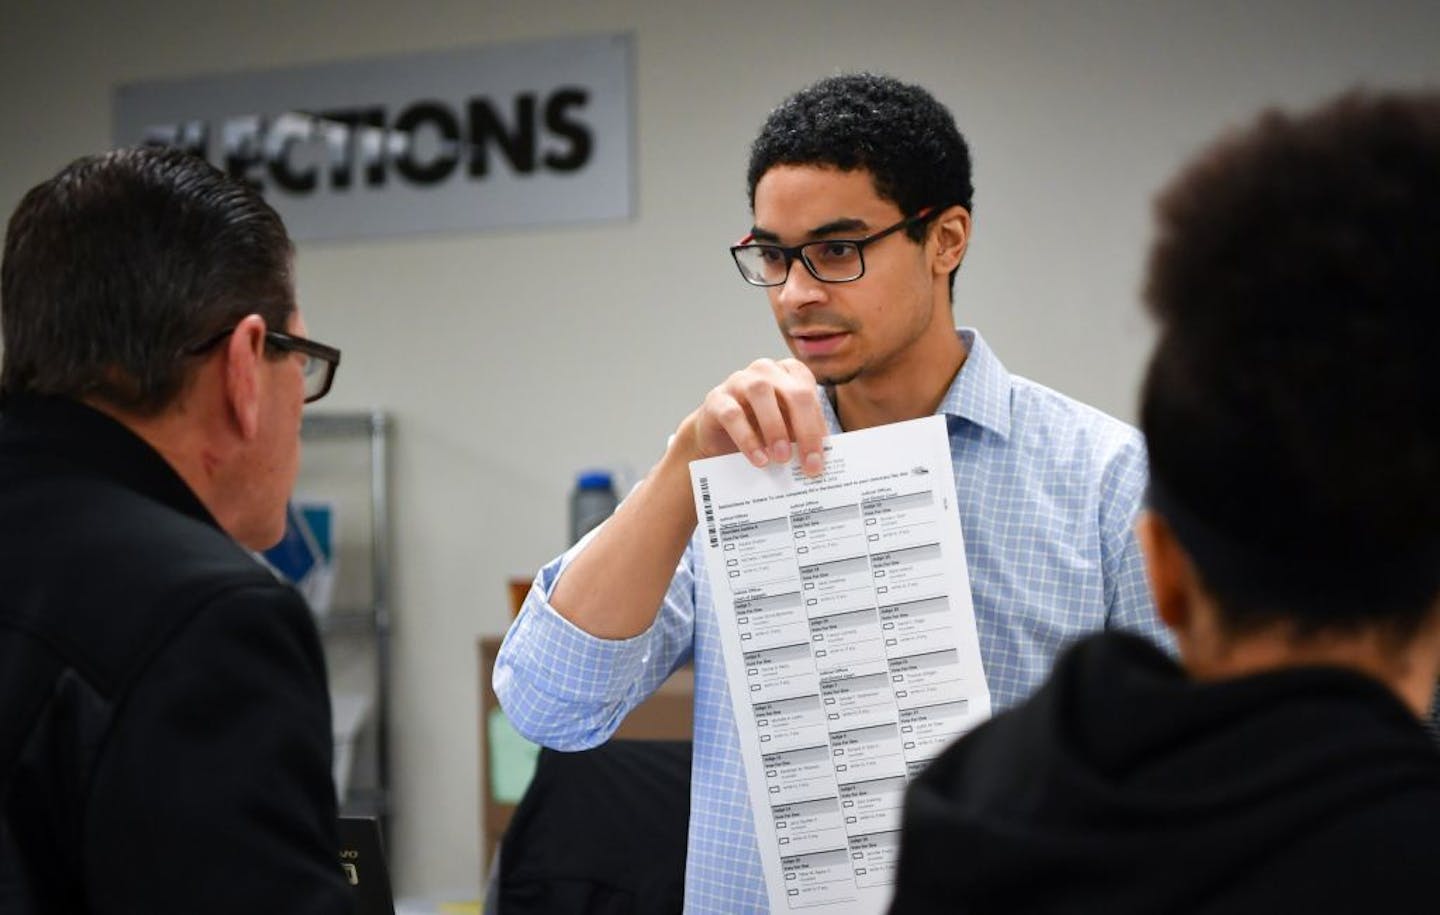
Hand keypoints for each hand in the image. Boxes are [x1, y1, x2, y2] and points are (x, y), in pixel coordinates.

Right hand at [681, 358, 827, 476]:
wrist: (720, 436)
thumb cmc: (760, 430)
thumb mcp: (787, 431)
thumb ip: (804, 438)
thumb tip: (821, 461)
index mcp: (790, 373)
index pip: (810, 394)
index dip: (818, 425)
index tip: (822, 459)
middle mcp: (766, 370)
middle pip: (794, 393)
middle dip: (805, 430)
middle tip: (809, 463)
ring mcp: (739, 381)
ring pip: (761, 393)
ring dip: (775, 428)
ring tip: (782, 458)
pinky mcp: (717, 399)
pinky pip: (732, 414)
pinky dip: (747, 438)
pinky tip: (758, 459)